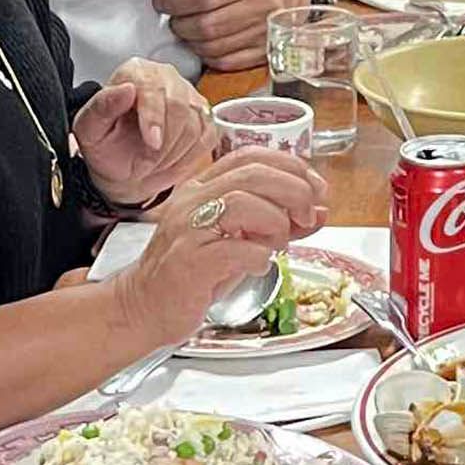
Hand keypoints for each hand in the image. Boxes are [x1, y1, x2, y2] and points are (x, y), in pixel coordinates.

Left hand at [72, 60, 216, 206]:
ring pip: (196, 124)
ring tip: (152, 162)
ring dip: (174, 153)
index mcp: (135, 71)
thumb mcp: (90, 130)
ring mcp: (189, 94)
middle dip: (164, 142)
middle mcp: (165, 76)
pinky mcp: (205, 116)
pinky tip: (169, 161)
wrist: (123, 169)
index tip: (151, 142)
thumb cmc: (106, 147)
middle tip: (145, 163)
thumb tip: (126, 89)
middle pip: (180, 105)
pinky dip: (189, 156)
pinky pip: (208, 137)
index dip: (155, 117)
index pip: (153, 87)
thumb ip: (101, 107)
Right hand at [110, 147, 328, 337]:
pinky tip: (257, 268)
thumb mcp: (241, 242)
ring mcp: (188, 229)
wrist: (144, 308)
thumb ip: (279, 223)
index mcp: (204, 189)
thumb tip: (319, 210)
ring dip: (275, 224)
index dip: (291, 166)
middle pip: (253, 173)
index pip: (251, 157)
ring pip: (243, 203)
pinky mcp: (188, 262)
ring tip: (277, 246)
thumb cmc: (193, 274)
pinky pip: (236, 249)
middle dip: (294, 190)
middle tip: (307, 214)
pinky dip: (258, 258)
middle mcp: (193, 201)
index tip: (316, 188)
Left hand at [153, 0, 309, 71]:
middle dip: (179, 23)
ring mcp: (264, 34)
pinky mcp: (263, 54)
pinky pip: (225, 62)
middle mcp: (262, 7)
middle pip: (206, 25)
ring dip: (189, 40)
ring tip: (186, 28)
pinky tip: (202, 42)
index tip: (162, 2)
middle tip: (173, 16)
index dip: (175, 2)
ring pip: (212, 47)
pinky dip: (206, 55)